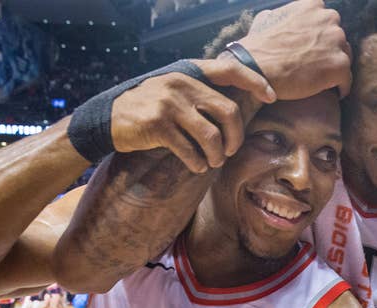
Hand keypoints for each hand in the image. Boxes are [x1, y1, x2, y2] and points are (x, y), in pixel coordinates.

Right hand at [111, 73, 244, 172]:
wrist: (106, 118)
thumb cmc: (146, 107)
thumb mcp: (172, 88)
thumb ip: (198, 92)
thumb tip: (234, 110)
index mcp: (189, 72)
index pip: (230, 70)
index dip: (255, 83)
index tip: (271, 97)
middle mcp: (181, 83)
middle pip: (228, 112)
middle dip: (236, 137)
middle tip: (230, 151)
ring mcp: (169, 104)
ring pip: (211, 135)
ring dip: (217, 155)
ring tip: (213, 162)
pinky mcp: (158, 127)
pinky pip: (190, 150)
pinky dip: (198, 163)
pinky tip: (197, 167)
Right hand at [240, 0, 351, 98]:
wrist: (254, 68)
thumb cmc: (258, 48)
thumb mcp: (269, 18)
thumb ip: (287, 16)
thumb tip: (285, 19)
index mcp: (314, 6)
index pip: (326, 23)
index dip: (319, 39)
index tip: (312, 52)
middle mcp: (329, 19)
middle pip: (338, 40)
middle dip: (328, 53)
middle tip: (314, 69)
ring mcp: (336, 42)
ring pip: (344, 58)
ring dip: (334, 69)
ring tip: (321, 82)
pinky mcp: (339, 66)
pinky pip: (346, 80)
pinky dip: (341, 88)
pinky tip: (332, 93)